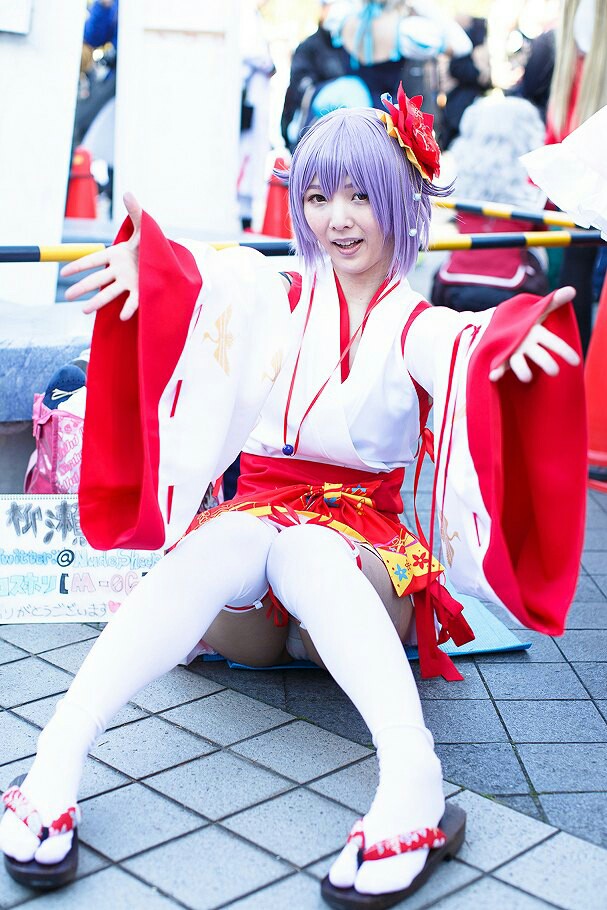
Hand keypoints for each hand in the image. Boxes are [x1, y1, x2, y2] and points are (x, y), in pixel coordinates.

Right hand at [61, 192, 141, 320]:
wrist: (166, 259)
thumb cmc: (151, 243)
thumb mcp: (144, 227)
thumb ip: (135, 212)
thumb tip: (128, 193)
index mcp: (116, 255)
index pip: (93, 260)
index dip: (78, 266)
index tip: (63, 273)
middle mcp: (119, 271)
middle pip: (97, 280)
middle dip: (82, 287)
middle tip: (66, 297)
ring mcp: (129, 282)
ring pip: (109, 293)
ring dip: (97, 302)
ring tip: (84, 311)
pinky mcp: (141, 291)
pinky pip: (133, 301)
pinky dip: (128, 309)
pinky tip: (123, 316)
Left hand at [489, 286, 580, 382]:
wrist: (504, 329)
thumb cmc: (525, 321)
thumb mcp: (538, 311)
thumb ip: (553, 302)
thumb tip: (572, 290)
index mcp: (537, 335)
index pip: (553, 342)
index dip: (565, 351)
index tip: (576, 362)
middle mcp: (527, 346)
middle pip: (539, 355)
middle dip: (546, 363)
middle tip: (554, 372)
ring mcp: (514, 353)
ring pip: (519, 363)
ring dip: (522, 370)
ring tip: (527, 378)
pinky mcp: (501, 359)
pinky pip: (499, 366)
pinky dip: (497, 372)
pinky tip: (493, 376)